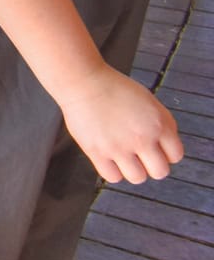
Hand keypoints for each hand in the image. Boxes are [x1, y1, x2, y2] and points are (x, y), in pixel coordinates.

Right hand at [56, 65, 181, 183]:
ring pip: (137, 178)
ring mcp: (118, 147)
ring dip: (133, 169)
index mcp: (158, 124)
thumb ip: (163, 124)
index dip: (166, 153)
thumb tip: (166, 147)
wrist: (83, 81)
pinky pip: (112, 176)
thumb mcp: (149, 101)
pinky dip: (112, 170)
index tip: (156, 149)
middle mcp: (141, 138)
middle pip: (160, 171)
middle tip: (141, 155)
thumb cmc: (113, 88)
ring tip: (123, 156)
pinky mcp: (97, 151)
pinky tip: (108, 157)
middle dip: (152, 165)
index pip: (175, 155)